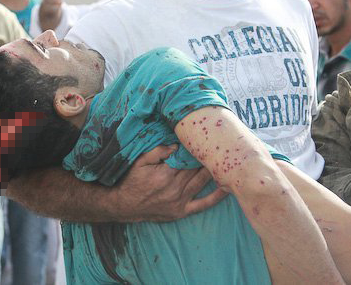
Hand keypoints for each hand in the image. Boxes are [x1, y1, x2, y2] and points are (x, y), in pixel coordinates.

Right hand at [110, 144, 227, 221]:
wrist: (124, 205)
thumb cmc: (131, 181)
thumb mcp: (139, 162)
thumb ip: (157, 151)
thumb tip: (176, 145)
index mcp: (165, 174)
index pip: (187, 158)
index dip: (198, 149)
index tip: (207, 139)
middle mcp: (175, 188)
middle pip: (197, 169)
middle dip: (208, 158)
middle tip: (221, 146)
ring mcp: (180, 201)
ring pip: (202, 182)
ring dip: (213, 172)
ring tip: (225, 160)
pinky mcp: (182, 211)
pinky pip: (203, 204)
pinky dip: (216, 197)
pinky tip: (227, 188)